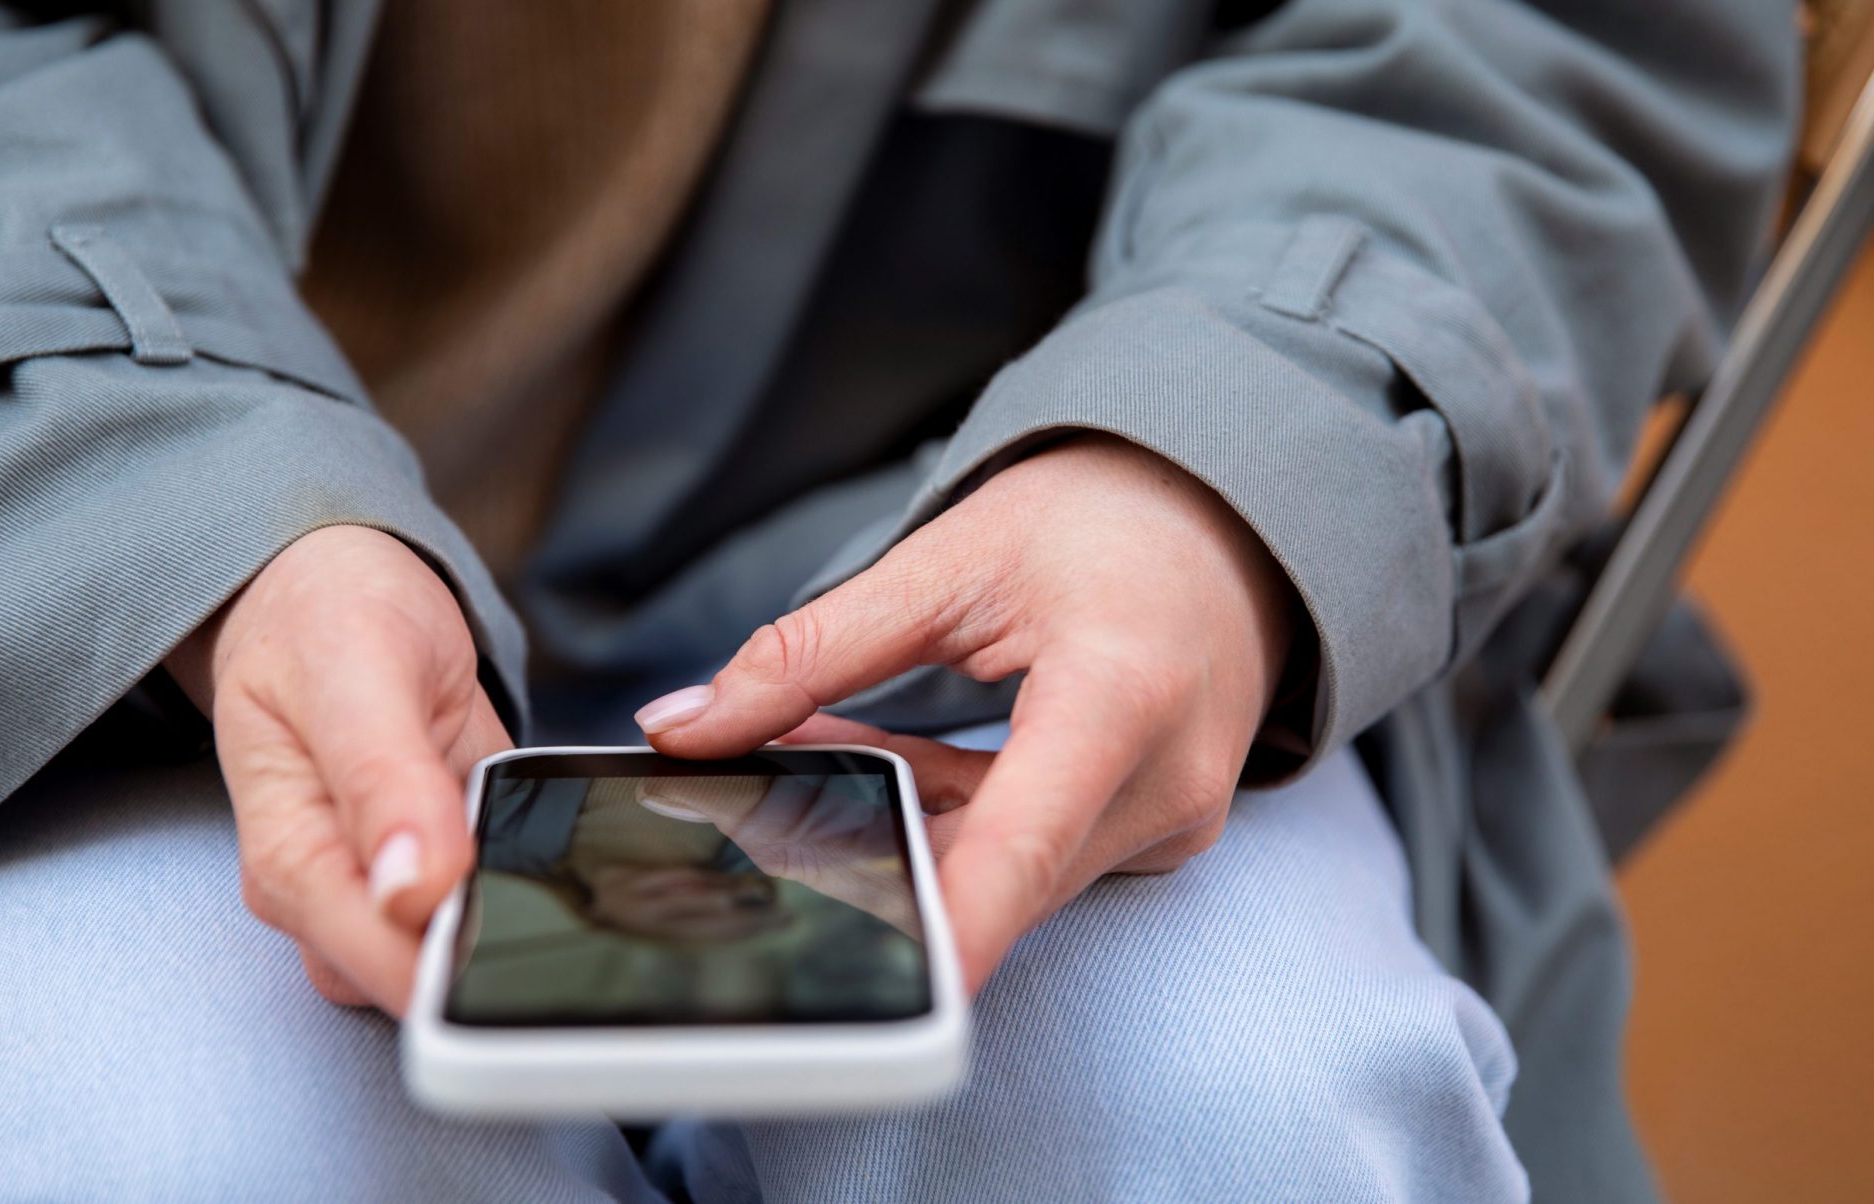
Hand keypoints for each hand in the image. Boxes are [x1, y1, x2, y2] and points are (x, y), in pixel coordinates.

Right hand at [166, 525, 510, 1013]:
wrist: (331, 580)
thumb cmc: (320, 616)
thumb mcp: (355, 674)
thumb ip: (384, 783)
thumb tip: (412, 893)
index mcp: (294, 856)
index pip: (375, 963)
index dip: (450, 968)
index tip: (516, 938)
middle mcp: (337, 886)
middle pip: (419, 977)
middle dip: (492, 956)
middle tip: (555, 895)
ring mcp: (393, 877)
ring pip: (462, 946)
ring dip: (519, 914)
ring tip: (554, 850)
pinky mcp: (447, 857)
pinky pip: (496, 894)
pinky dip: (532, 874)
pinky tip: (552, 834)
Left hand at [635, 435, 1294, 990]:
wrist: (1230, 518)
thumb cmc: (1109, 517)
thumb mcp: (949, 560)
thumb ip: (813, 650)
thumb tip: (689, 725)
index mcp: (1123, 695)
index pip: (1019, 845)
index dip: (948, 932)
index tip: (883, 1000)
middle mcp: (1163, 781)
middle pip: (990, 871)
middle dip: (867, 856)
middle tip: (752, 812)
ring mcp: (1164, 819)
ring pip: (999, 868)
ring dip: (896, 826)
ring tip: (806, 748)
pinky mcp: (1147, 829)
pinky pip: (1027, 850)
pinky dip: (946, 816)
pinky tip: (870, 758)